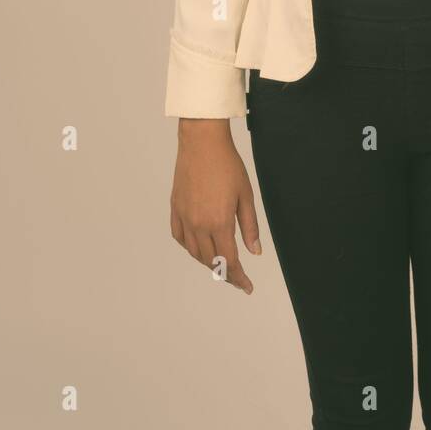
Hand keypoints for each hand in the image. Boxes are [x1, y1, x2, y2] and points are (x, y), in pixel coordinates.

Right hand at [170, 118, 262, 294]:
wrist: (202, 143)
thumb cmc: (227, 165)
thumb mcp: (246, 195)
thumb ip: (249, 226)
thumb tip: (255, 251)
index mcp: (219, 222)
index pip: (229, 261)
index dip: (239, 278)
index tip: (246, 287)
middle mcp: (199, 224)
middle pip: (211, 261)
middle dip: (226, 273)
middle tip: (237, 277)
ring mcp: (184, 217)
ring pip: (194, 252)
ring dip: (208, 262)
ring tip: (220, 263)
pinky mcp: (175, 208)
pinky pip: (180, 237)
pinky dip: (190, 247)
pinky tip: (199, 247)